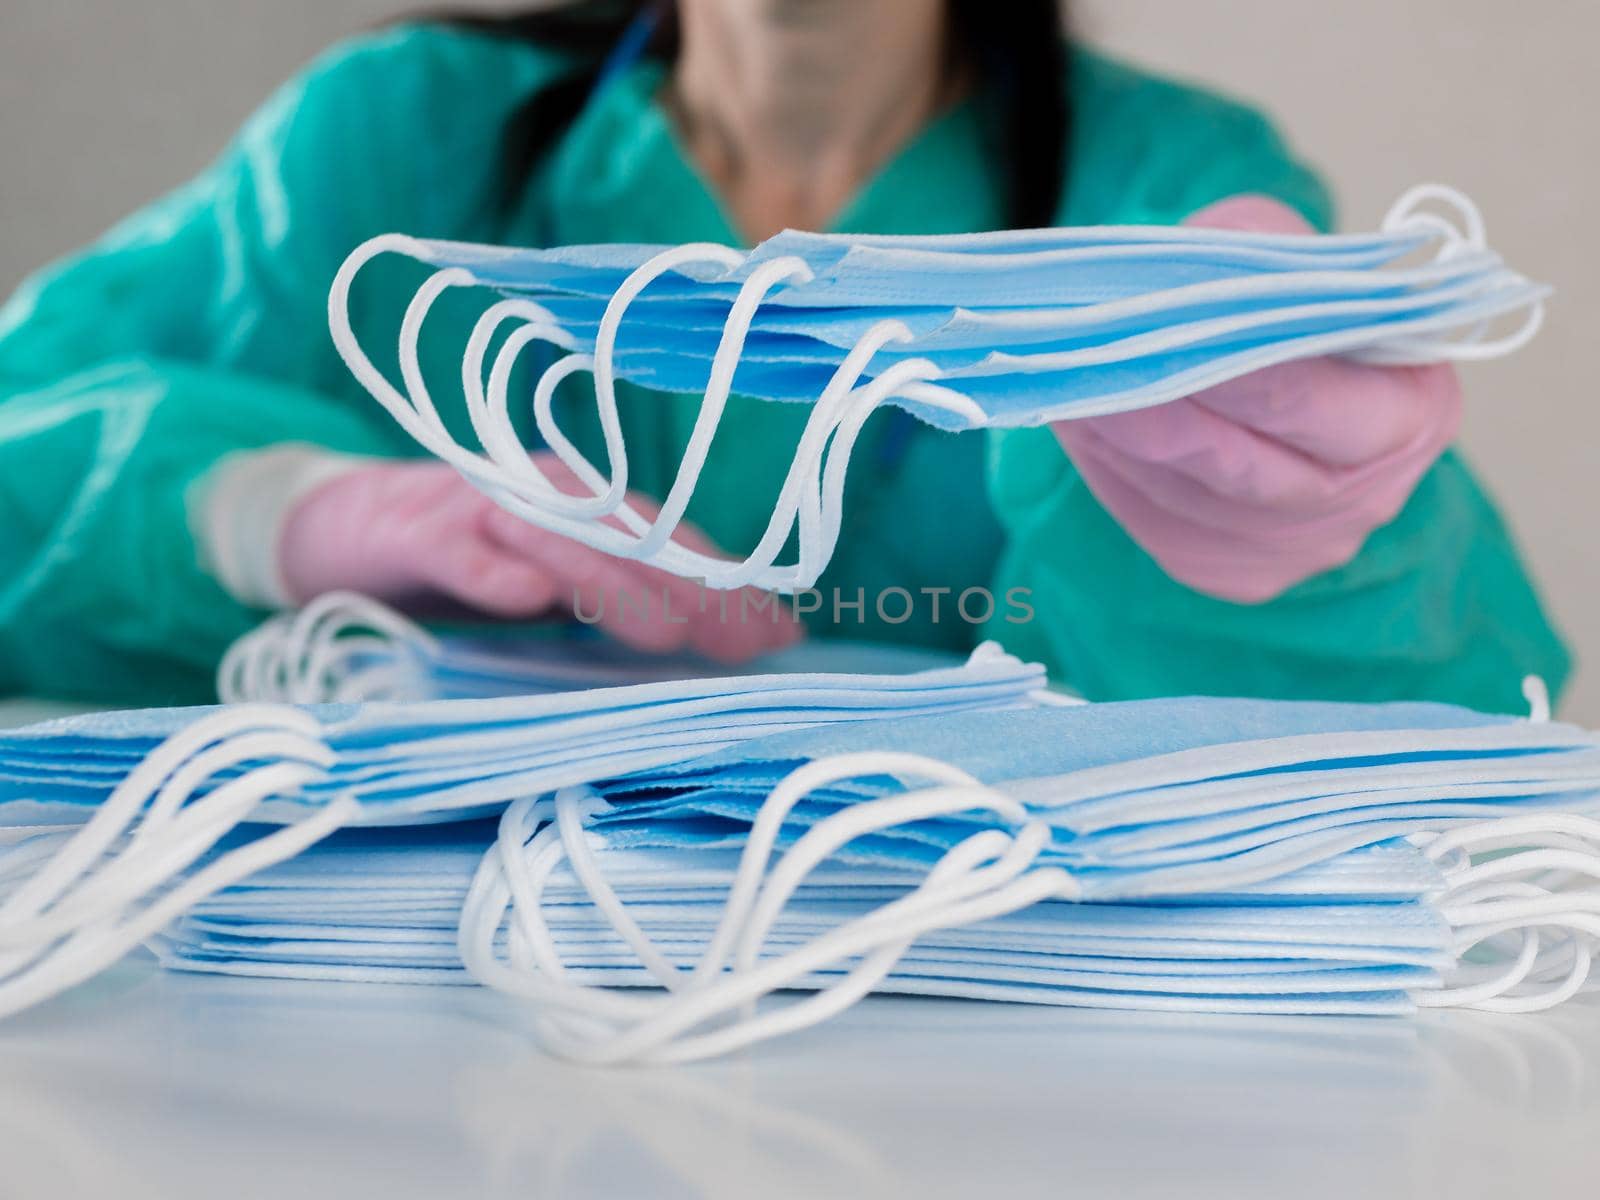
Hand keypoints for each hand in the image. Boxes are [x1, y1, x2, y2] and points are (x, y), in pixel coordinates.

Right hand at [277, 453, 801, 661]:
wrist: (337, 527)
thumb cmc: (460, 563)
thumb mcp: (548, 587)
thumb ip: (614, 603)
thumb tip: (708, 644)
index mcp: (584, 512)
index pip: (669, 543)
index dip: (727, 585)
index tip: (784, 634)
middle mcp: (544, 498)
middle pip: (630, 538)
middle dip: (694, 591)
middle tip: (747, 646)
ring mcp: (478, 508)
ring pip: (557, 539)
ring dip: (611, 583)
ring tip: (666, 633)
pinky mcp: (413, 529)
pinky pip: (457, 549)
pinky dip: (490, 570)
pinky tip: (525, 599)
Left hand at [1051, 193, 1462, 603]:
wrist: (1288, 378)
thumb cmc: (1293, 303)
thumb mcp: (1292, 252)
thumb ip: (1254, 262)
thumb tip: (1178, 281)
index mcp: (1406, 415)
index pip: (1305, 399)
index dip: (1229, 369)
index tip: (1160, 332)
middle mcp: (1357, 501)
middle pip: (1237, 465)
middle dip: (1155, 409)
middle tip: (1089, 363)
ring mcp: (1290, 549)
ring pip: (1182, 496)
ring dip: (1116, 436)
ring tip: (1068, 378)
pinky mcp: (1224, 570)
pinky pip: (1153, 519)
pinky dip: (1108, 465)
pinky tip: (1080, 418)